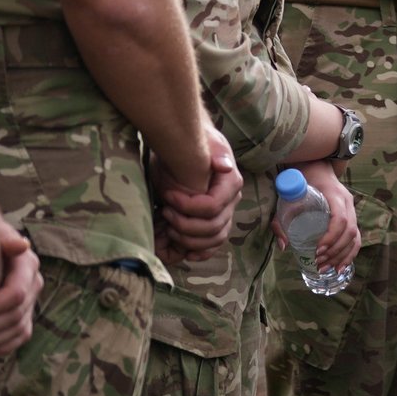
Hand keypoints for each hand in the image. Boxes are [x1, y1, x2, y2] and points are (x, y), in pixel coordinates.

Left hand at [0, 222, 40, 368]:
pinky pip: (20, 337)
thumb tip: (21, 245)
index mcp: (27, 266)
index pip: (16, 295)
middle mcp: (34, 285)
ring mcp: (32, 302)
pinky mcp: (25, 316)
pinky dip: (2, 346)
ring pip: (18, 330)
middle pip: (15, 316)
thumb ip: (3, 238)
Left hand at [153, 123, 242, 262]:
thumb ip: (215, 154)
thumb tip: (224, 165)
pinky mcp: (215, 223)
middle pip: (213, 227)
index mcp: (231, 183)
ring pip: (214, 239)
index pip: (212, 206)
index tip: (168, 195)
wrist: (191, 149)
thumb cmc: (195, 145)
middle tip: (165, 212)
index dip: (187, 207)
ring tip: (168, 227)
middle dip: (184, 224)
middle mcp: (232, 202)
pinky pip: (213, 245)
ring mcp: (225, 214)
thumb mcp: (204, 142)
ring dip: (189, 239)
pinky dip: (201, 252)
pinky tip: (187, 253)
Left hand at [292, 160, 361, 274]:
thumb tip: (284, 246)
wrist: (317, 166)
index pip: (340, 219)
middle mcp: (347, 202)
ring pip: (355, 236)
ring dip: (342, 255)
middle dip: (334, 250)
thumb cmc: (301, 180)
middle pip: (350, 230)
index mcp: (334, 194)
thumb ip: (281, 220)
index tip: (317, 249)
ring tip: (326, 268)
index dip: (331, 236)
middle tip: (318, 262)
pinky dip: (350, 254)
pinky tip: (340, 266)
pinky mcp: (351, 216)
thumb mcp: (287, 196)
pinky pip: (356, 238)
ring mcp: (351, 209)